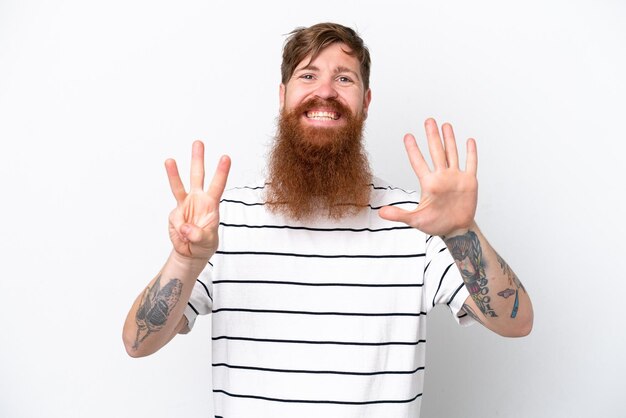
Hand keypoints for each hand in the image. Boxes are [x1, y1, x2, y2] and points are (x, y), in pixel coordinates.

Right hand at [165, 140, 230, 260]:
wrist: (191, 252)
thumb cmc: (204, 244)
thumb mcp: (206, 242)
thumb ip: (198, 235)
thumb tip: (185, 227)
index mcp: (211, 204)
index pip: (218, 185)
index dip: (221, 172)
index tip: (226, 157)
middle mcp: (198, 200)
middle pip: (198, 176)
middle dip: (197, 159)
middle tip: (198, 142)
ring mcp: (185, 205)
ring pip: (179, 185)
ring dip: (174, 172)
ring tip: (170, 160)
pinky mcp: (175, 213)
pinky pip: (175, 218)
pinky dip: (177, 227)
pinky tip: (183, 235)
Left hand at [378, 118, 477, 236]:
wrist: (456, 229)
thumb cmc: (436, 224)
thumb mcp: (415, 220)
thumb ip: (399, 214)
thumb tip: (380, 213)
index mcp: (429, 184)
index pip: (419, 163)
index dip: (413, 149)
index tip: (407, 136)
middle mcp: (442, 177)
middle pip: (436, 152)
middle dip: (432, 136)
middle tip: (428, 121)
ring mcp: (455, 178)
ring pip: (452, 154)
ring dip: (449, 139)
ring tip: (445, 125)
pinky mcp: (469, 182)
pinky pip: (471, 164)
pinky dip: (471, 153)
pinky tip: (469, 140)